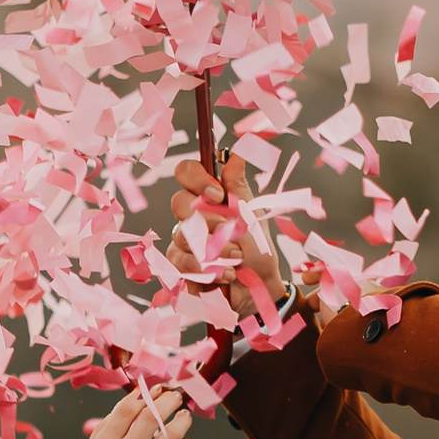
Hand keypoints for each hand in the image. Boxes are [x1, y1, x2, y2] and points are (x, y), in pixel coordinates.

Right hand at [67, 388, 194, 438]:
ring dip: (182, 419)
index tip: (154, 388)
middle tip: (175, 395)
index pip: (126, 408)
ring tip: (184, 416)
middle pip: (152, 414)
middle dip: (168, 399)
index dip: (144, 393)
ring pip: (172, 432)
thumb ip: (102, 435)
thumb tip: (125, 408)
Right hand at [165, 155, 282, 288]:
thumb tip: (237, 151)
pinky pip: (180, 260)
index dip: (196, 179)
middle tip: (230, 231)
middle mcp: (191, 215)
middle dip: (209, 219)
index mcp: (208, 196)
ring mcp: (183, 240)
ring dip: (215, 248)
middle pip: (178, 202)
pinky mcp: (180, 265)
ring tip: (236, 257)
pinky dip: (206, 268)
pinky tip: (226, 273)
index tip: (217, 194)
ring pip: (181, 234)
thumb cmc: (257, 248)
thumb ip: (238, 185)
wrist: (260, 287)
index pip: (186, 173)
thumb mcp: (252, 214)